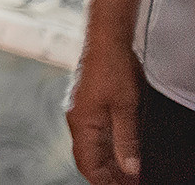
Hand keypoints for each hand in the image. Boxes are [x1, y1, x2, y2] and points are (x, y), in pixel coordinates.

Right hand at [68, 39, 143, 184]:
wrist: (106, 41)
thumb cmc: (112, 68)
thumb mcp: (126, 108)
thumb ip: (126, 140)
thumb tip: (130, 168)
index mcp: (81, 122)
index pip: (87, 164)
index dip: (104, 182)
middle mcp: (78, 120)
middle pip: (90, 158)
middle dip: (110, 176)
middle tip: (134, 184)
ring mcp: (82, 112)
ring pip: (94, 148)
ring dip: (112, 163)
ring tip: (134, 174)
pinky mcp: (90, 106)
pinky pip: (97, 135)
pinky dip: (111, 148)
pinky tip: (127, 152)